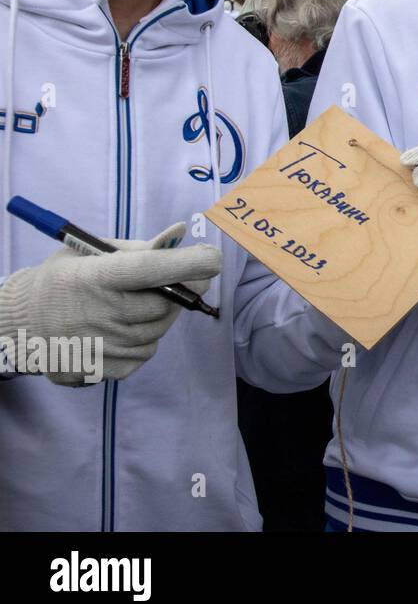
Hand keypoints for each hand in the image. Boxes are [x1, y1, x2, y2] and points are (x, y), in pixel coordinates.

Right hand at [0, 223, 221, 384]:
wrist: (19, 325)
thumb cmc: (64, 279)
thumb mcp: (91, 253)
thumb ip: (139, 247)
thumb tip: (180, 233)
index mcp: (96, 277)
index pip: (151, 269)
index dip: (188, 263)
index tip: (212, 258)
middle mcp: (99, 313)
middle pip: (165, 305)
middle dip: (177, 293)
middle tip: (169, 284)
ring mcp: (101, 346)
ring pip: (158, 331)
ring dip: (156, 318)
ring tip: (129, 307)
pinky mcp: (102, 370)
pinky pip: (144, 354)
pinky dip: (141, 341)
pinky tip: (117, 330)